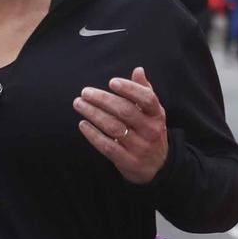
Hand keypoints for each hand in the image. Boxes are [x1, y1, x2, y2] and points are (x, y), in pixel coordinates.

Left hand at [75, 65, 170, 183]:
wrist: (158, 168)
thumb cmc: (150, 132)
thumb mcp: (153, 113)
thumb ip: (145, 91)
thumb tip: (138, 70)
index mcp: (158, 116)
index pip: (147, 99)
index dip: (130, 89)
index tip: (112, 82)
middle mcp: (151, 131)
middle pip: (125, 111)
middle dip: (103, 99)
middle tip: (85, 92)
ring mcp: (139, 147)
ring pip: (113, 127)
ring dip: (94, 114)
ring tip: (79, 104)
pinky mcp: (127, 161)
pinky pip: (107, 146)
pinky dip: (93, 134)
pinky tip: (83, 124)